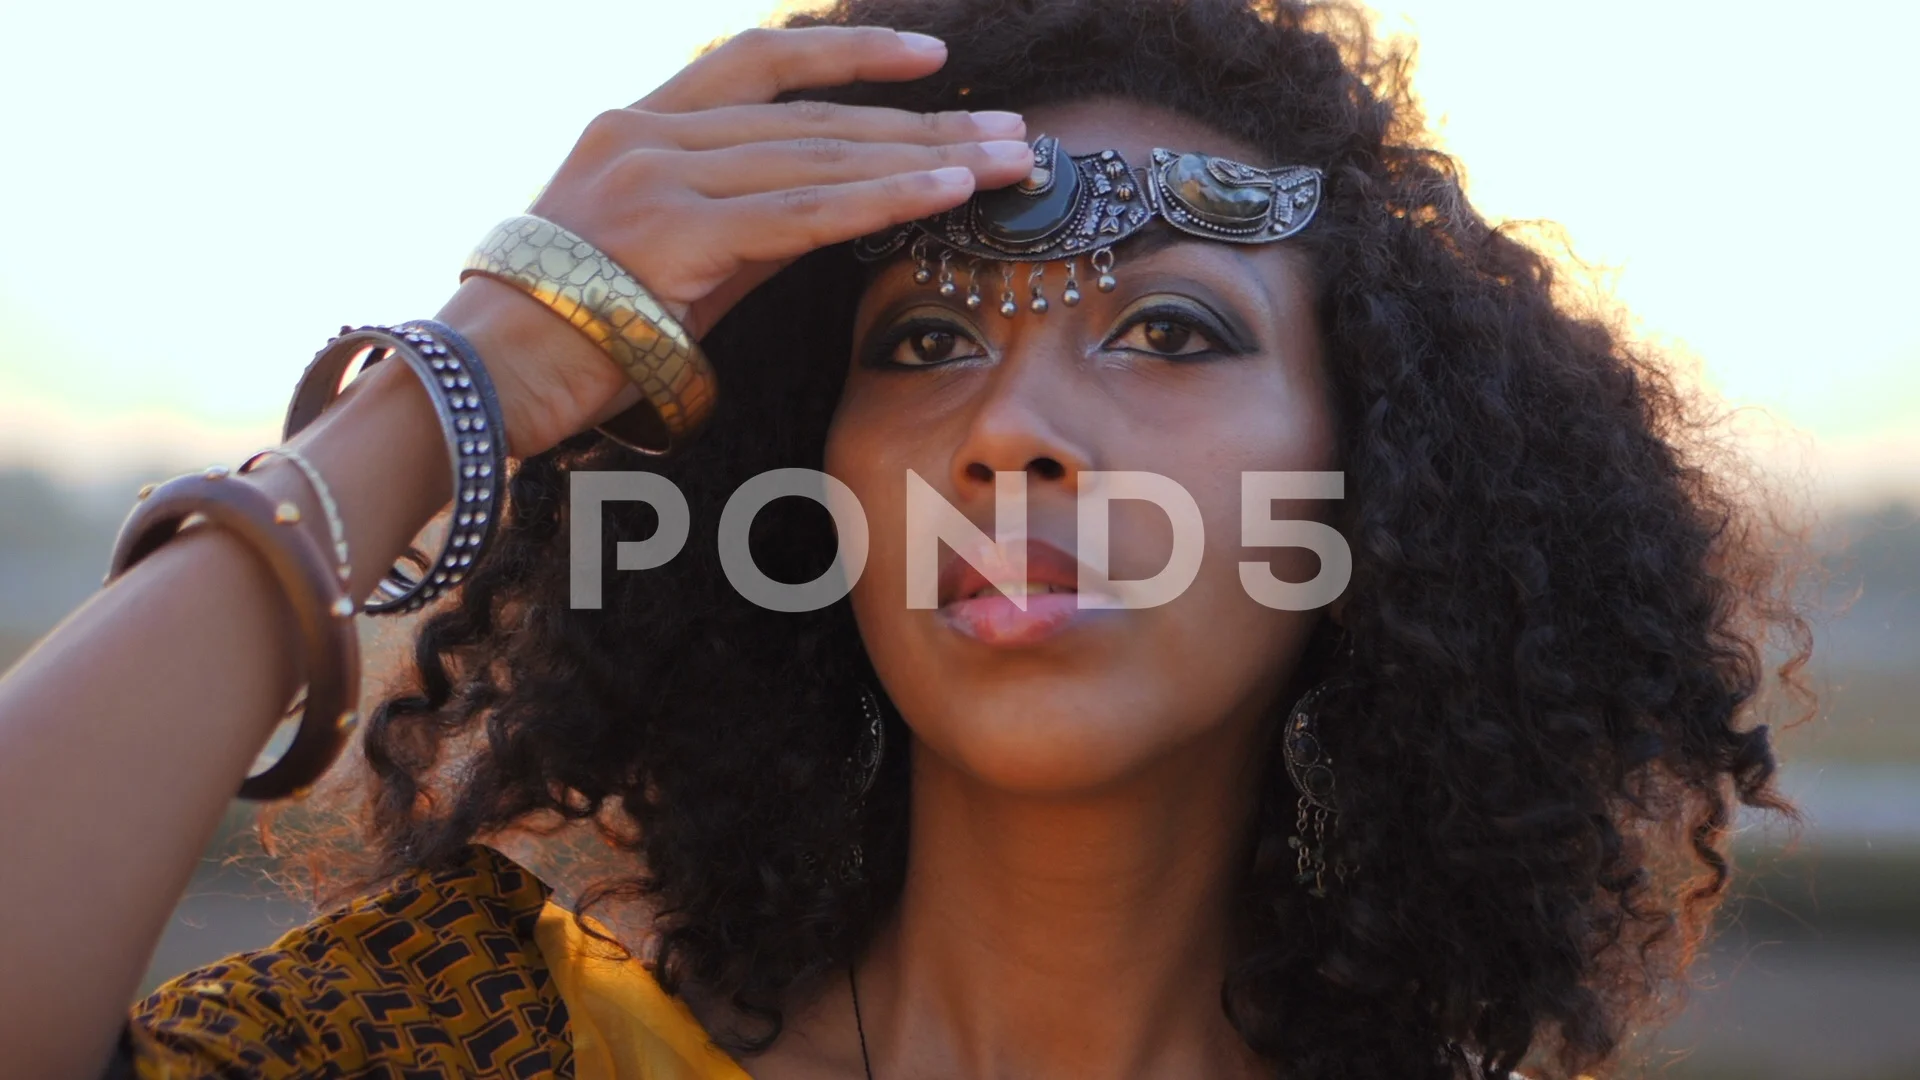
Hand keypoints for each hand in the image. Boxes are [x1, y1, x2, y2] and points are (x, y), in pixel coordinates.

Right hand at [436, 26, 1032, 456]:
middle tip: (1015, 132)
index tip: (929, 59)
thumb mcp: (666, 257)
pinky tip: (950, 194)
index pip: (760, 65)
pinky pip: (802, 213)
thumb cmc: (572, 334)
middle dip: (925, 124)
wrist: (485, 380)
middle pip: (812, 116)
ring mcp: (656, 176)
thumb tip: (830, 210)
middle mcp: (646, 132)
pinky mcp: (673, 232)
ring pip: (819, 156)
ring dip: (929, 159)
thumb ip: (738, 219)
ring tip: (1012, 161)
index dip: (849, 55)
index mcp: (638, 125)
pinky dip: (884, 199)